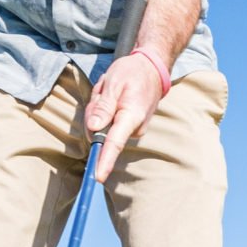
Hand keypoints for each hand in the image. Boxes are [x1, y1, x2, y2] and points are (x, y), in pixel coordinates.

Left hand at [81, 53, 165, 181]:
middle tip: (103, 91)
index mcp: (131, 116)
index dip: (104, 161)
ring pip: (100, 127)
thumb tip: (94, 128)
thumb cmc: (132, 73)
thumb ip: (103, 106)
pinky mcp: (129, 128)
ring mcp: (132, 129)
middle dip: (94, 111)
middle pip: (98, 131)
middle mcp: (134, 128)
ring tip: (110, 91)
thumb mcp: (113, 82)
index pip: (114, 143)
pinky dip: (104, 110)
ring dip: (99, 108)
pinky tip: (114, 97)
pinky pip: (107, 124)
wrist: (152, 69)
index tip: (97, 177)